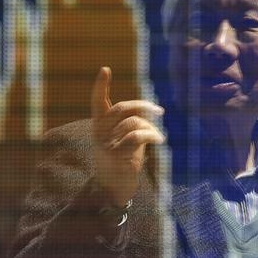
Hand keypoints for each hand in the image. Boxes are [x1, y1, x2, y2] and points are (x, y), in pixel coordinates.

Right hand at [91, 67, 164, 206]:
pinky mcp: (116, 155)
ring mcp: (106, 144)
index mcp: (99, 125)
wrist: (112, 188)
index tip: (105, 69)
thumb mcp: (124, 139)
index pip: (97, 101)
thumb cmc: (121, 161)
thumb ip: (131, 124)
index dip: (101, 85)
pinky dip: (152, 135)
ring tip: (158, 136)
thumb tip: (148, 111)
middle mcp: (99, 132)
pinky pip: (136, 136)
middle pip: (122, 108)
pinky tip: (159, 139)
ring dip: (150, 127)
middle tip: (160, 111)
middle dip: (143, 106)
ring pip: (133, 122)